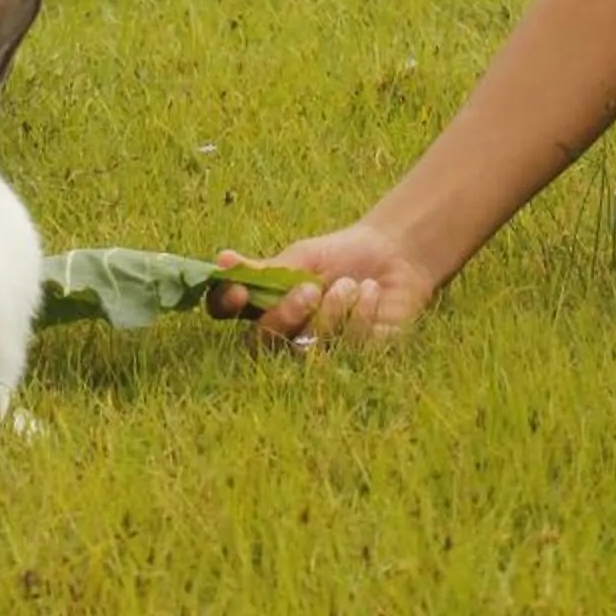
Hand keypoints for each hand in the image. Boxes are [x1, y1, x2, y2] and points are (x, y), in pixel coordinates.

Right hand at [205, 221, 436, 349]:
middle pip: (262, 343)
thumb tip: (220, 260)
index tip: (238, 291)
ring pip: (308, 347)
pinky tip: (371, 292)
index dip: (223, 305)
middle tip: (311, 288)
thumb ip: (265, 269)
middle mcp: (284, 334)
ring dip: (331, 311)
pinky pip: (348, 346)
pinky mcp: (355, 359)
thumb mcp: (302, 258)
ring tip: (351, 283)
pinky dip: (361, 312)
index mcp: (264, 304)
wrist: (395, 256)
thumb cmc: (341, 256)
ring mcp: (318, 352)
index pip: (224, 312)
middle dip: (284, 316)